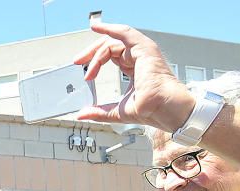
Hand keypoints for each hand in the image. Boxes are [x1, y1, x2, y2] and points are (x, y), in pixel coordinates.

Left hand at [71, 22, 195, 133]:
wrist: (162, 108)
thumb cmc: (150, 109)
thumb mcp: (117, 110)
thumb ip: (99, 111)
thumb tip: (83, 114)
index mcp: (134, 68)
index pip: (111, 56)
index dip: (95, 62)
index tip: (84, 72)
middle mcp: (138, 57)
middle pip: (109, 46)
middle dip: (90, 53)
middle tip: (77, 62)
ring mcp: (141, 51)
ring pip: (112, 42)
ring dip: (95, 51)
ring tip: (83, 62)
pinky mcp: (143, 47)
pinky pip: (124, 32)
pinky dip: (109, 28)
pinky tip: (97, 27)